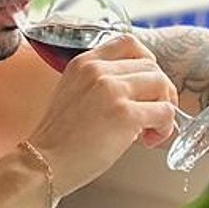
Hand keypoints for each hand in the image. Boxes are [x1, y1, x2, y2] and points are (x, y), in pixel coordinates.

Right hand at [27, 33, 177, 196]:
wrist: (43, 164)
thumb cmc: (59, 139)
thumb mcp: (73, 93)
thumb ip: (101, 83)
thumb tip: (140, 90)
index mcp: (84, 62)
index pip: (129, 43)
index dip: (147, 62)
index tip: (146, 84)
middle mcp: (98, 70)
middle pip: (151, 66)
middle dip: (160, 91)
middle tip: (153, 114)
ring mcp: (112, 90)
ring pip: (162, 85)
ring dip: (164, 108)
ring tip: (150, 130)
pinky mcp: (124, 115)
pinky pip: (165, 111)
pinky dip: (165, 127)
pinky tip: (149, 140)